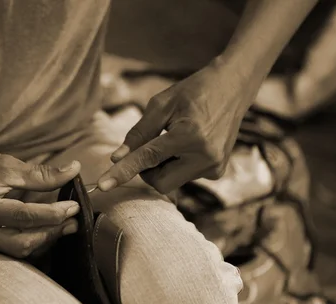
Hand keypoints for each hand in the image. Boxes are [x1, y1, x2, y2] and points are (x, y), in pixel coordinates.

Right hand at [0, 148, 80, 257]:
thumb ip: (39, 174)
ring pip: (18, 251)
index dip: (52, 213)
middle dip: (51, 233)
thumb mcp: (4, 164)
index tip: (73, 205)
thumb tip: (72, 171)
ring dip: (45, 239)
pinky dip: (32, 240)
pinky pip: (11, 249)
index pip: (24, 216)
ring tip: (64, 224)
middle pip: (22, 243)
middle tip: (73, 219)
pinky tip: (47, 229)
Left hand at [97, 61, 252, 193]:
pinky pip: (184, 176)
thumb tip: (117, 159)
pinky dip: (176, 164)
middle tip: (152, 143)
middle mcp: (206, 157)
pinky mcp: (217, 171)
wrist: (233, 87)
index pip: (147, 159)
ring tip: (175, 137)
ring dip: (162, 165)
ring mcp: (214, 167)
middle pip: (159, 182)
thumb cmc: (194, 91)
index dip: (122, 172)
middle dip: (147, 169)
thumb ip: (138, 134)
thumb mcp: (161, 105)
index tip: (102, 185)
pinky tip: (187, 143)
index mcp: (190, 136)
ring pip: (171, 181)